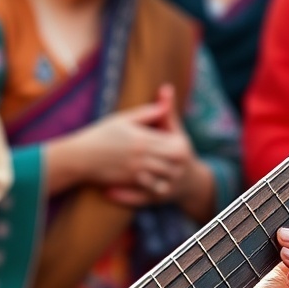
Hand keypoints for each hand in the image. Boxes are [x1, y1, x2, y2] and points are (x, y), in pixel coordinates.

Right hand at [47, 91, 177, 193]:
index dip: (179, 141)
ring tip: (168, 167)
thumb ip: (144, 113)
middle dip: (178, 157)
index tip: (176, 139)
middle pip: (174, 157)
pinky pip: (152, 185)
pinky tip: (156, 178)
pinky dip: (158, 182)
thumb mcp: (121, 119)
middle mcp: (142, 154)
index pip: (173, 141)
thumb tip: (163, 106)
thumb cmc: (99, 135)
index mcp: (142, 137)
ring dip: (170, 170)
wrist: (80, 157)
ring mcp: (137, 169)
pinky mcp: (130, 180)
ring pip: (166, 173)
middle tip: (176, 156)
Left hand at [103, 85, 215, 220]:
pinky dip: (125, 196)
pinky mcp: (159, 200)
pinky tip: (108, 192)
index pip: (153, 140)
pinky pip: (140, 199)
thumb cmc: (174, 148)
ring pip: (144, 183)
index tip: (112, 133)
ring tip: (101, 175)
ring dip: (124, 180)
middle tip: (99, 156)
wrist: (189, 180)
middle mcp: (176, 168)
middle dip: (125, 160)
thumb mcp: (172, 128)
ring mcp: (168, 186)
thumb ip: (166, 110)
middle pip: (147, 161)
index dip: (133, 138)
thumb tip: (166, 87)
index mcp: (178, 147)